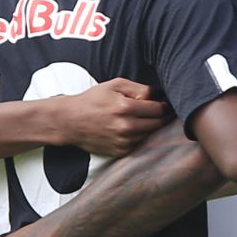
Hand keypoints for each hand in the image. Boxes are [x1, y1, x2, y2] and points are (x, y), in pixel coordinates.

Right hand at [50, 78, 170, 157]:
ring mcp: (123, 141)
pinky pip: (139, 144)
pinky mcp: (120, 151)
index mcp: (126, 108)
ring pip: (150, 135)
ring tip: (144, 119)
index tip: (166, 105)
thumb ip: (138, 88)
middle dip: (161, 117)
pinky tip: (133, 129)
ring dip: (150, 127)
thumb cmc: (93, 100)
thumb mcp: (115, 85)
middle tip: (162, 112)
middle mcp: (126, 127)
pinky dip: (139, 137)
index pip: (158, 109)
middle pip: (157, 124)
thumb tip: (156, 95)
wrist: (71, 121)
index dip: (165, 106)